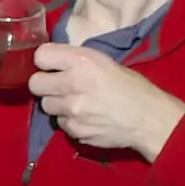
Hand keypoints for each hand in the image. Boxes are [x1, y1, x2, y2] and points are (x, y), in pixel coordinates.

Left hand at [28, 43, 184, 161]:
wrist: (150, 119)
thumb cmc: (132, 87)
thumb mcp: (106, 63)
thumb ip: (77, 62)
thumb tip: (55, 64)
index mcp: (82, 61)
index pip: (40, 55)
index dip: (44, 62)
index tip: (51, 66)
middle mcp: (72, 83)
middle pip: (35, 83)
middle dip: (44, 84)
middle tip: (59, 86)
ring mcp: (71, 110)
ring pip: (46, 105)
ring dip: (57, 104)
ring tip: (78, 103)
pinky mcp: (73, 129)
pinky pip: (60, 123)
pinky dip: (69, 121)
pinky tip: (86, 117)